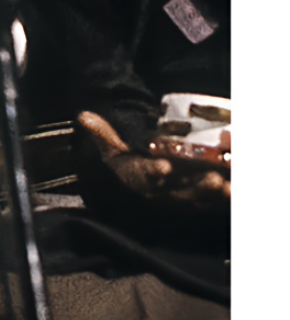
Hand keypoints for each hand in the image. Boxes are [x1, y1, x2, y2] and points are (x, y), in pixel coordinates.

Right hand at [76, 111, 230, 211]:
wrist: (140, 182)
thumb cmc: (126, 161)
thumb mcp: (110, 147)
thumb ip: (101, 132)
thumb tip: (84, 116)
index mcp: (137, 177)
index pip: (144, 175)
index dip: (154, 173)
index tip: (164, 167)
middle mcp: (159, 192)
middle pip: (178, 191)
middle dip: (196, 187)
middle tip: (213, 179)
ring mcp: (179, 199)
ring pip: (198, 199)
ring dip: (214, 195)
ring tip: (229, 187)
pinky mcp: (196, 202)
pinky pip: (210, 203)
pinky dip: (223, 200)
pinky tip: (235, 192)